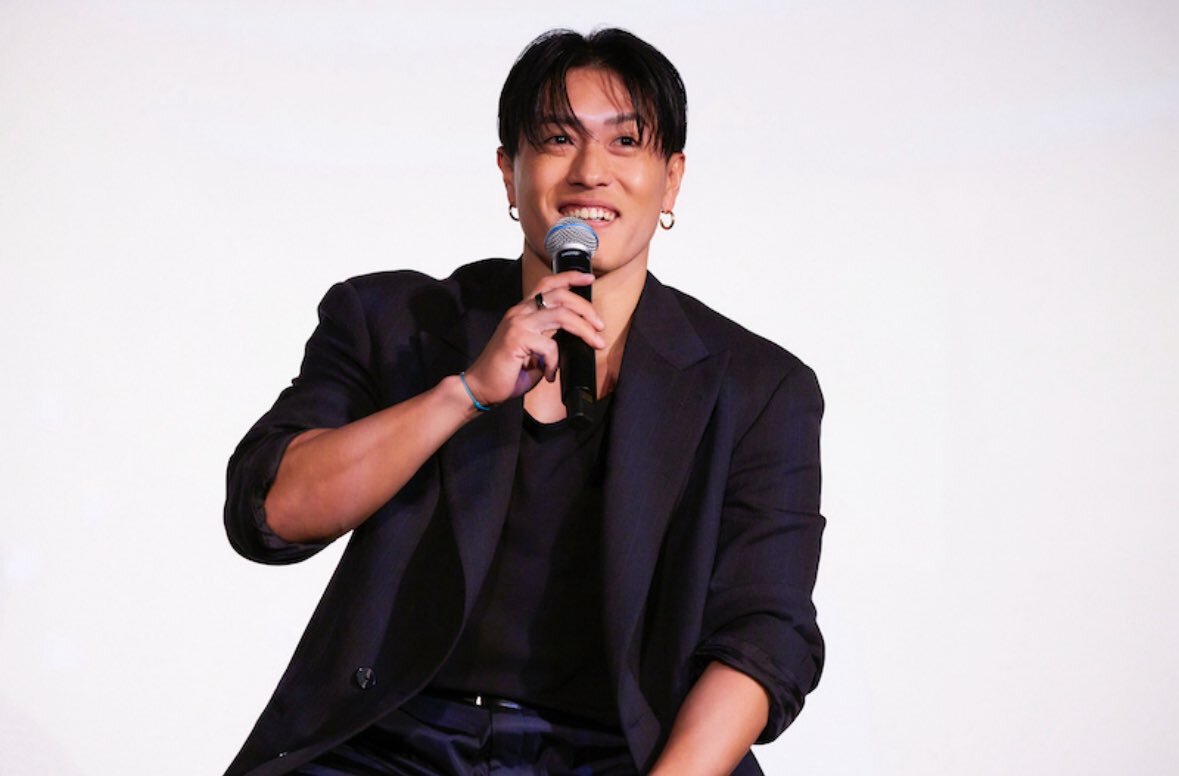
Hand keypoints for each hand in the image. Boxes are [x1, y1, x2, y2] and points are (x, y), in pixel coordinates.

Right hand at [462, 271, 605, 405]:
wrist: (481, 387)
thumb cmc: (508, 371)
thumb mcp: (535, 350)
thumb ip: (551, 339)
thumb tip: (576, 339)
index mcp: (524, 311)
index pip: (548, 284)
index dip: (570, 277)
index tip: (589, 277)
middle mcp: (520, 312)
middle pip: (560, 295)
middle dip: (586, 308)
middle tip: (600, 326)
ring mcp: (517, 324)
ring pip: (561, 314)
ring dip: (584, 328)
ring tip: (595, 342)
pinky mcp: (517, 339)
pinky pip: (549, 345)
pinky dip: (555, 362)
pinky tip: (549, 374)